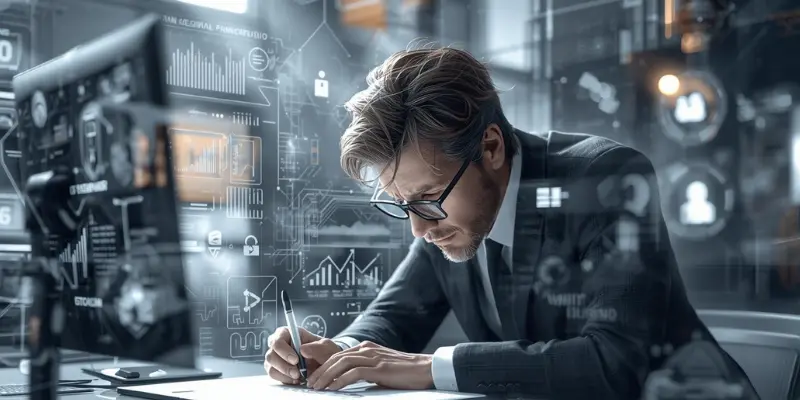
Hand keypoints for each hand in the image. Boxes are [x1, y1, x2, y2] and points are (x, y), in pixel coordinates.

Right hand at [264, 326, 340, 384]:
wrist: (326, 366)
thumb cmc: (324, 352)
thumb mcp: (327, 347)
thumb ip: (317, 347)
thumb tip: (302, 349)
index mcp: (289, 333)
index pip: (278, 339)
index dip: (284, 350)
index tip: (296, 360)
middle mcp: (279, 345)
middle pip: (271, 355)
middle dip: (284, 366)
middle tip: (297, 373)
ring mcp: (276, 358)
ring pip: (270, 367)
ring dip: (284, 374)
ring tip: (298, 377)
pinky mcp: (276, 370)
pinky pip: (274, 376)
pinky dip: (285, 379)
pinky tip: (296, 380)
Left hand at [307, 341, 433, 390]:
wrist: (425, 369)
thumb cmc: (404, 371)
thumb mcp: (380, 367)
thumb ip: (365, 369)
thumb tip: (349, 380)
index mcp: (366, 348)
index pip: (338, 355)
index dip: (323, 366)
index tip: (314, 377)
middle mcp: (367, 349)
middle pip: (336, 358)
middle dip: (320, 371)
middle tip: (310, 384)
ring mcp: (373, 357)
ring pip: (341, 364)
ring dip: (326, 376)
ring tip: (317, 387)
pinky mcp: (378, 368)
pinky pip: (354, 373)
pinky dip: (340, 380)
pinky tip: (333, 388)